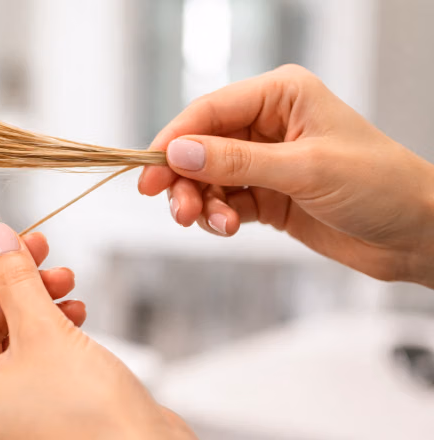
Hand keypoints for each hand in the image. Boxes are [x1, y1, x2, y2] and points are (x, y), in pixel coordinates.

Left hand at [0, 223, 194, 439]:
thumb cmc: (90, 420)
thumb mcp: (44, 331)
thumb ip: (15, 279)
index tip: (3, 235)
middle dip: (15, 281)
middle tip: (40, 248)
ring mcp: (3, 408)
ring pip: (10, 333)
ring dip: (37, 299)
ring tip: (67, 280)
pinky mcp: (36, 404)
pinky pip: (31, 351)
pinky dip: (51, 325)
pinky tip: (76, 310)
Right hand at [138, 64, 433, 287]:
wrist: (417, 234)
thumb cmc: (378, 186)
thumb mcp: (305, 169)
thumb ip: (237, 161)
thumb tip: (179, 152)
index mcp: (281, 96)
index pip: (209, 111)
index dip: (174, 140)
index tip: (148, 171)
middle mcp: (268, 123)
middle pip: (201, 146)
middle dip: (185, 179)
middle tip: (178, 210)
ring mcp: (265, 160)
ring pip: (208, 177)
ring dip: (201, 202)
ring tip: (212, 224)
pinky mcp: (267, 194)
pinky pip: (224, 201)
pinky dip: (218, 217)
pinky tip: (228, 229)